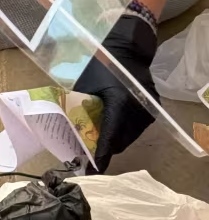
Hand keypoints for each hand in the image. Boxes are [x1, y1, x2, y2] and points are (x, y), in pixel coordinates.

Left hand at [74, 15, 158, 171]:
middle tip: (86, 152)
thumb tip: (67, 130)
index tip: (90, 170)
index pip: (109, 138)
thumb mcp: (83, 86)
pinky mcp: (152, 110)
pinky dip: (123, 133)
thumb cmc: (99, 64)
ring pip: (128, 139)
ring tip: (96, 141)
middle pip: (119, 142)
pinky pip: (136, 130)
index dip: (99, 157)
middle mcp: (136, 111)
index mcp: (118, 104)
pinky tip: (110, 129)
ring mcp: (147, 112)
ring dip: (113, 142)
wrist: (127, 48)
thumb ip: (79, 109)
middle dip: (103, 150)